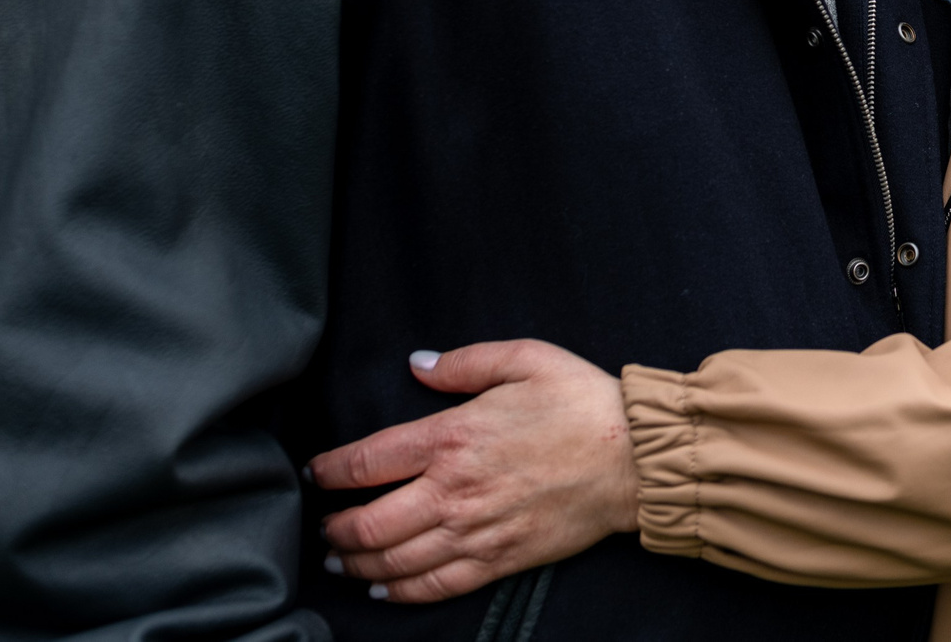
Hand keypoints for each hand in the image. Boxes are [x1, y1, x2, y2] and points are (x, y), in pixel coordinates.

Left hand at [310, 341, 638, 601]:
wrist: (633, 458)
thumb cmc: (582, 402)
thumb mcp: (526, 357)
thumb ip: (464, 362)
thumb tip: (418, 364)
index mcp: (453, 436)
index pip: (368, 460)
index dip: (331, 469)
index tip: (317, 472)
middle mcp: (454, 489)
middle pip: (369, 523)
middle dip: (335, 528)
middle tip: (323, 525)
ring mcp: (475, 530)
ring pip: (394, 560)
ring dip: (356, 563)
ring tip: (339, 559)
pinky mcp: (498, 559)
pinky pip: (435, 585)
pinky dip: (399, 592)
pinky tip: (381, 588)